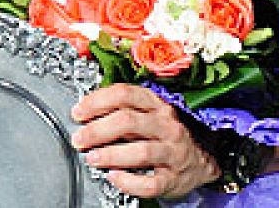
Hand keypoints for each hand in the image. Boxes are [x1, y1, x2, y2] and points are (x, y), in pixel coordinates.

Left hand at [70, 83, 219, 198]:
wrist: (201, 160)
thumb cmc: (164, 134)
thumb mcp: (148, 113)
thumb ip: (121, 110)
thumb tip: (85, 113)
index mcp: (156, 105)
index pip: (124, 94)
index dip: (96, 102)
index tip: (78, 113)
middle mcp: (166, 126)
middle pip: (128, 122)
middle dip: (98, 130)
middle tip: (79, 139)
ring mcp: (172, 152)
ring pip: (141, 151)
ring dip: (111, 155)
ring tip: (93, 158)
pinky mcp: (173, 178)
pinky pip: (151, 183)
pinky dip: (130, 182)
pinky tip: (114, 178)